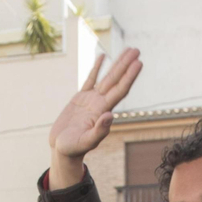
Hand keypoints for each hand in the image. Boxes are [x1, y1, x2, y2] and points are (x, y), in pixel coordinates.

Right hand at [48, 48, 142, 185]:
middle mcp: (100, 104)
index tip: (139, 63)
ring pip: (107, 78)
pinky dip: (96, 68)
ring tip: (128, 50)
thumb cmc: (73, 149)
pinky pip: (90, 80)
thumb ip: (99, 130)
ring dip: (117, 64)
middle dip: (126, 65)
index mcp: (103, 111)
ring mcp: (91, 100)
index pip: (120, 91)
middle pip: (116, 80)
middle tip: (137, 50)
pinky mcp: (80, 99)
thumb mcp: (86, 141)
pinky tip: (103, 57)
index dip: (129, 77)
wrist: (62, 150)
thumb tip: (110, 115)